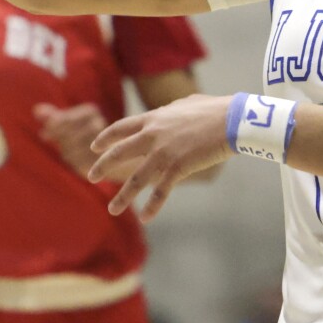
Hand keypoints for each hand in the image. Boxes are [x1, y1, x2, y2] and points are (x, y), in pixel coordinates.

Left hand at [36, 103, 108, 176]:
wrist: (122, 155)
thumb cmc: (91, 136)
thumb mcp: (73, 123)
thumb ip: (54, 116)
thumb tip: (35, 110)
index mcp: (90, 111)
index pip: (61, 120)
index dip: (50, 129)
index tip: (44, 135)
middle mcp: (97, 123)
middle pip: (64, 135)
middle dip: (58, 141)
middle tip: (59, 144)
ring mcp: (100, 142)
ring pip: (68, 149)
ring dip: (66, 152)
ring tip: (72, 152)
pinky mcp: (101, 160)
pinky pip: (76, 162)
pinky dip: (74, 162)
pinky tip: (79, 160)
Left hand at [88, 93, 233, 219]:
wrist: (232, 120)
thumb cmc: (215, 110)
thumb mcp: (186, 104)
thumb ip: (171, 111)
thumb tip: (168, 112)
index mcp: (154, 118)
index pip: (121, 127)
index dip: (105, 138)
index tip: (94, 147)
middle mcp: (153, 135)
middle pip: (119, 153)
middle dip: (102, 165)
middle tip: (91, 176)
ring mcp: (163, 152)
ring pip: (136, 178)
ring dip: (123, 196)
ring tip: (112, 209)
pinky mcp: (178, 167)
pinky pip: (161, 191)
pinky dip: (152, 206)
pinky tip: (145, 218)